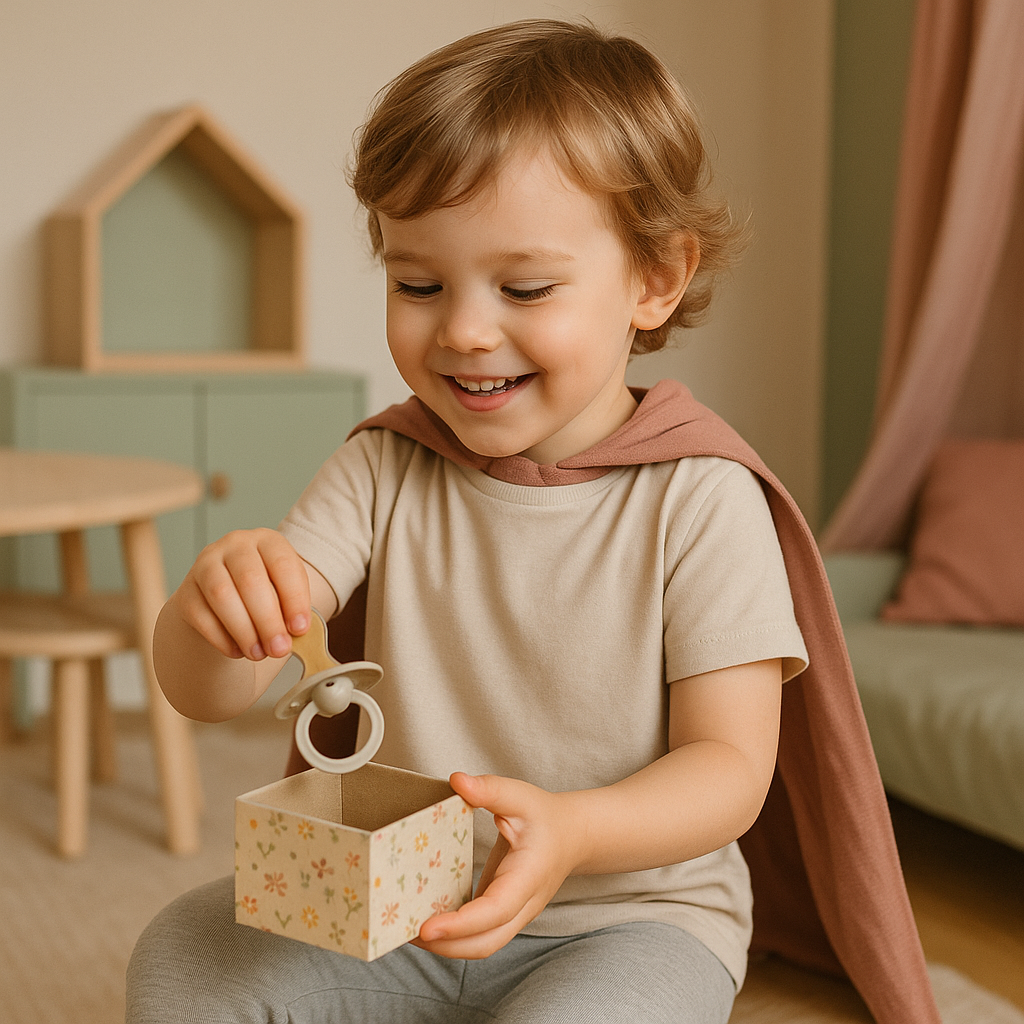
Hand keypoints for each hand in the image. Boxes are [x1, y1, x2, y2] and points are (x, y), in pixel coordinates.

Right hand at [170, 528, 311, 660]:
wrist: (230, 591)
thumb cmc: (267, 590)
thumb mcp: (286, 590)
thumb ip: (292, 609)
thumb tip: (294, 634)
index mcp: (267, 540)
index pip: (282, 565)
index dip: (294, 599)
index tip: (300, 628)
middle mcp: (235, 545)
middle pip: (250, 581)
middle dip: (268, 620)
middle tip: (280, 649)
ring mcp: (206, 565)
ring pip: (222, 596)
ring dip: (244, 631)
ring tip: (259, 653)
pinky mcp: (187, 592)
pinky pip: (201, 616)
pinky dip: (221, 639)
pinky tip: (238, 650)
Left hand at [413, 773, 582, 959]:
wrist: (572, 836)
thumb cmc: (546, 817)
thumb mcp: (521, 796)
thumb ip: (490, 789)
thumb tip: (457, 781)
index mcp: (528, 878)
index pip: (495, 911)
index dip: (460, 924)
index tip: (427, 926)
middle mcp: (523, 905)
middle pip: (485, 943)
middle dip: (445, 946)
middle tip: (405, 931)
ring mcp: (515, 915)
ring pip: (482, 946)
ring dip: (446, 946)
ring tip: (408, 930)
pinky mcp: (504, 915)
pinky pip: (479, 936)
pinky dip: (453, 937)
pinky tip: (427, 921)